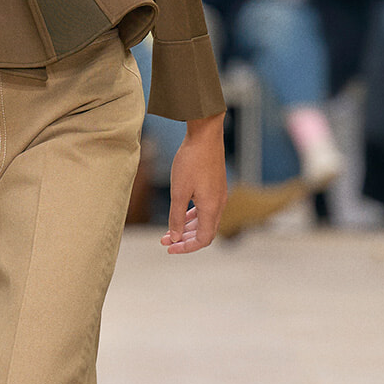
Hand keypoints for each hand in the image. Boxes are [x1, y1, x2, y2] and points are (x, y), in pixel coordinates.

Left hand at [162, 112, 226, 253]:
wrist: (205, 136)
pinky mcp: (215, 187)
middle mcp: (219, 204)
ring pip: (205, 221)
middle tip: (164, 241)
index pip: (203, 239)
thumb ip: (176, 217)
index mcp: (212, 208)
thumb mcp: (178, 192)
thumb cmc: (191, 162)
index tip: (169, 247)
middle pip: (204, 232)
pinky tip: (180, 216)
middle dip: (184, 239)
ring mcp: (219, 196)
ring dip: (187, 228)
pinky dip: (193, 217)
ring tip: (169, 231)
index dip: (186, 247)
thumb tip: (173, 237)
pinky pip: (206, 210)